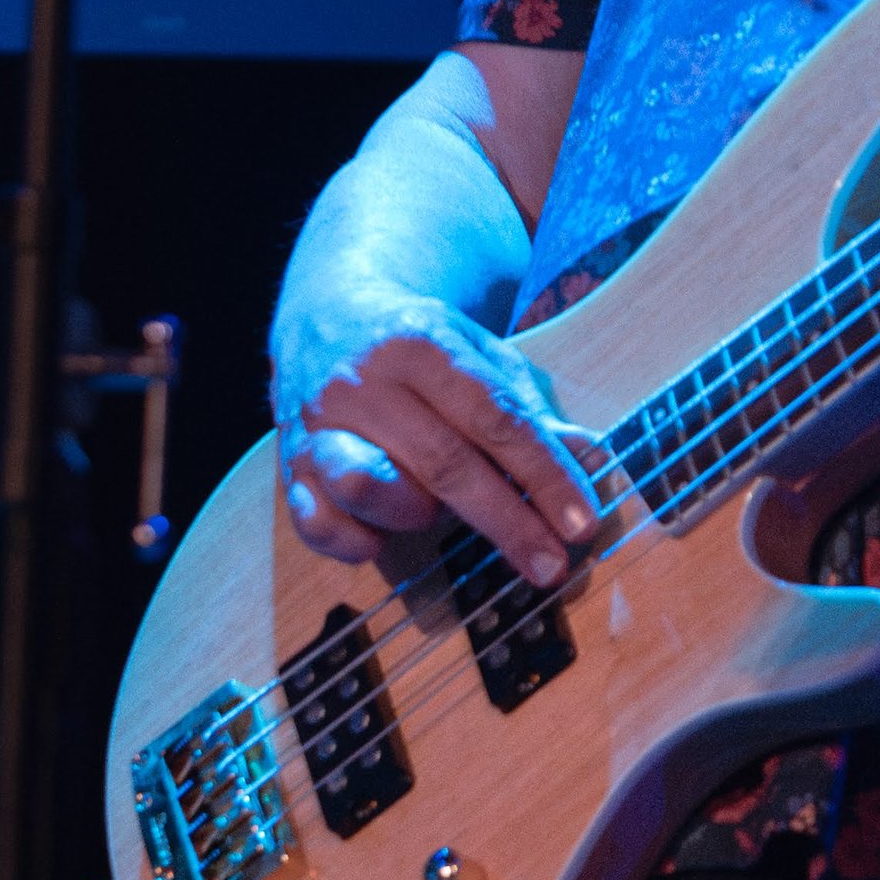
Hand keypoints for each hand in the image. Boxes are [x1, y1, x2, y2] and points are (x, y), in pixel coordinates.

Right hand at [274, 283, 602, 586]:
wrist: (329, 313)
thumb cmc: (424, 347)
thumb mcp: (482, 357)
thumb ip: (530, 408)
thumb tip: (592, 455)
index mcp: (422, 345)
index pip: (495, 420)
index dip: (543, 476)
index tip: (581, 524)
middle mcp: (364, 382)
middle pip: (443, 463)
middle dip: (507, 522)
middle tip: (552, 566)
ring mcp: (318, 425)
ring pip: (364, 486)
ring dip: (414, 514)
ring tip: (434, 512)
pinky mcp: (287, 465)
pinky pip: (316, 523)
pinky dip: (353, 541)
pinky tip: (382, 536)